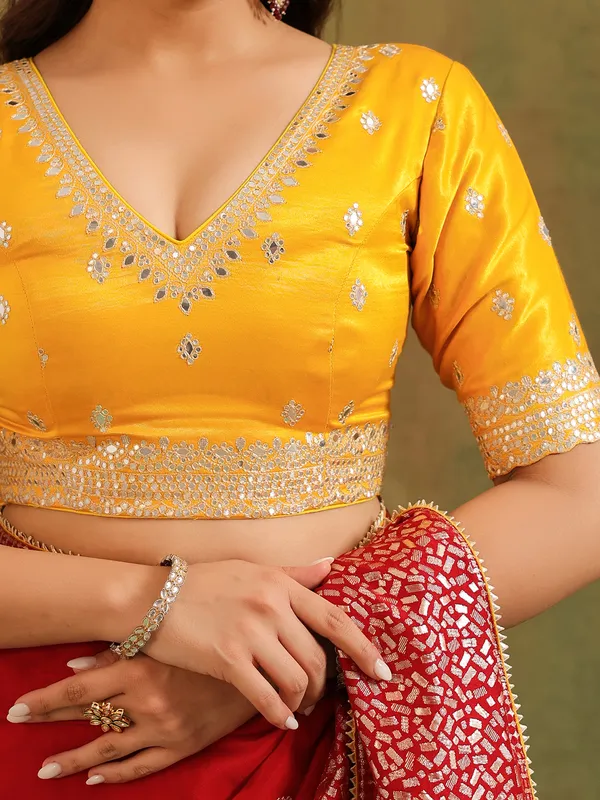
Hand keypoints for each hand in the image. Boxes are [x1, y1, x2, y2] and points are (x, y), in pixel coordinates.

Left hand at [8, 650, 256, 785]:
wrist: (260, 668)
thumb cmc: (213, 643)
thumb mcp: (169, 640)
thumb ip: (122, 651)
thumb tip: (76, 663)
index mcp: (142, 670)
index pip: (81, 688)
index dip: (46, 699)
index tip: (16, 707)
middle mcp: (147, 702)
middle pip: (88, 717)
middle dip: (50, 721)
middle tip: (19, 725)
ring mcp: (163, 729)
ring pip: (107, 749)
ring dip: (73, 760)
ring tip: (46, 769)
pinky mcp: (181, 747)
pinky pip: (141, 767)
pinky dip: (114, 774)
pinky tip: (94, 778)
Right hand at [135, 559, 389, 728]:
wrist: (151, 598)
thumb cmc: (203, 582)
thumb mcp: (251, 569)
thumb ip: (294, 573)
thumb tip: (331, 564)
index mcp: (281, 584)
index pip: (336, 619)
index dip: (364, 648)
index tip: (382, 671)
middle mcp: (272, 607)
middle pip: (318, 658)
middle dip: (325, 684)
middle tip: (318, 695)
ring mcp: (250, 634)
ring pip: (298, 680)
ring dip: (303, 701)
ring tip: (297, 706)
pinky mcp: (228, 660)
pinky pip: (267, 697)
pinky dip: (280, 714)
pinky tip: (283, 720)